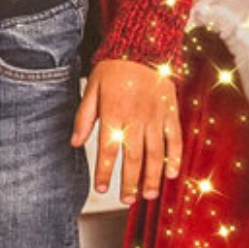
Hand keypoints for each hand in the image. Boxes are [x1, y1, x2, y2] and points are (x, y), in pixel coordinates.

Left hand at [71, 58, 180, 202]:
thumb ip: (84, 117)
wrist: (141, 47)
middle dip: (129, 182)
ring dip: (151, 176)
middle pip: (133, 158)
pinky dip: (174, 157)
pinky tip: (171, 173)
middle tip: (126, 201)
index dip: (103, 172)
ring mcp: (155, 117)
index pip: (107, 150)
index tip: (100, 188)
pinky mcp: (170, 112)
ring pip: (155, 153)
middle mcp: (135, 119)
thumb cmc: (113, 68)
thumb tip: (74, 142)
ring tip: (147, 195)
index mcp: (113, 114)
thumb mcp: (91, 89)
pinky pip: (174, 138)